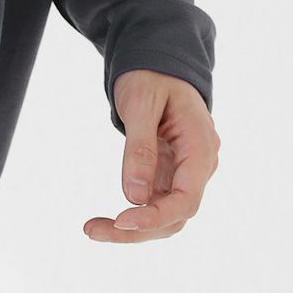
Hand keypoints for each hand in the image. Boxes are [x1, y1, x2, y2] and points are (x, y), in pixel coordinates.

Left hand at [83, 69, 219, 242]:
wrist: (157, 63)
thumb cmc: (152, 76)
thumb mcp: (141, 102)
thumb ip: (140, 148)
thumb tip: (135, 197)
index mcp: (200, 147)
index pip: (186, 199)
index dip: (155, 217)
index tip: (121, 221)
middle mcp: (199, 166)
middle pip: (175, 215)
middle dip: (137, 229)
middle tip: (92, 230)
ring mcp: (185, 172)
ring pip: (165, 215)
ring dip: (132, 227)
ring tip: (92, 227)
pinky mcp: (171, 175)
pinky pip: (156, 203)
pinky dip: (133, 213)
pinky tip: (106, 219)